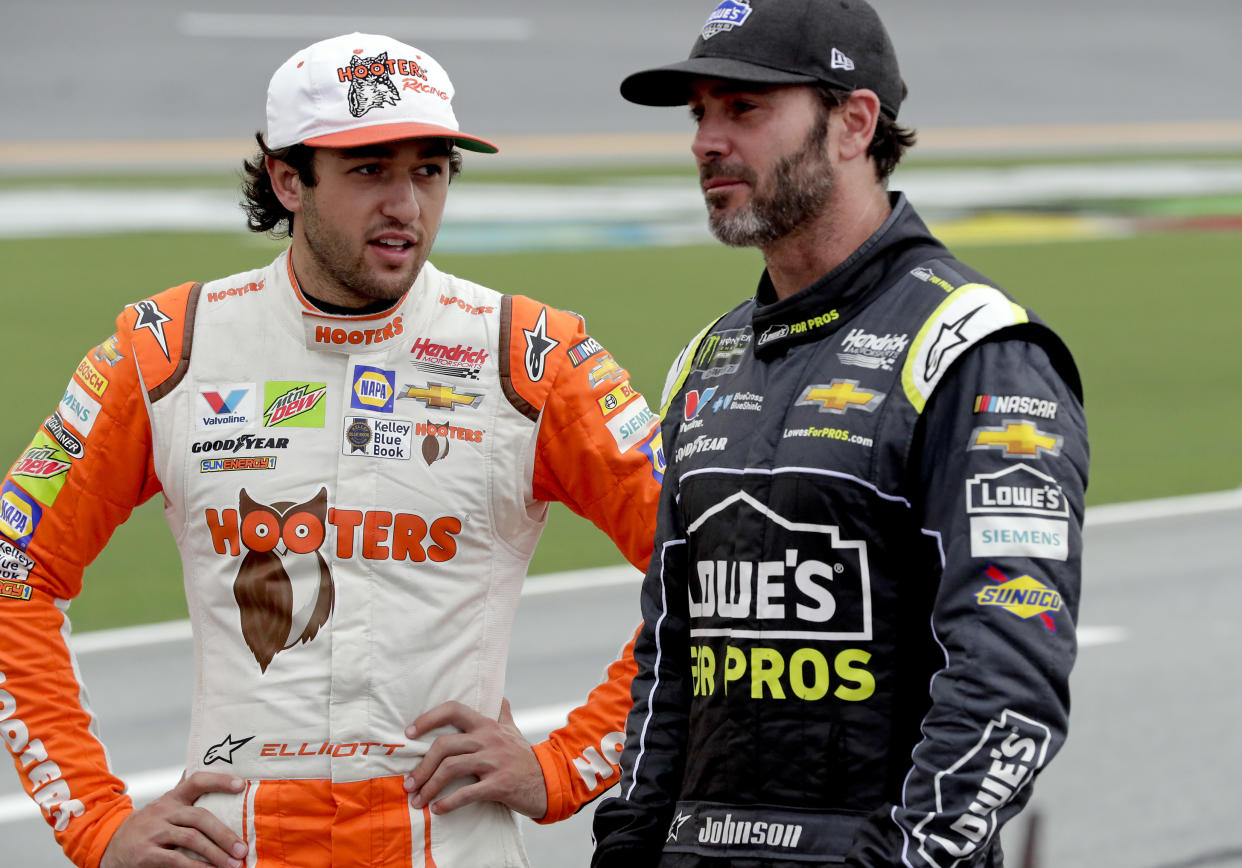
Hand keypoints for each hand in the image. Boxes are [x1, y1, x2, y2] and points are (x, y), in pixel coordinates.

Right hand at [101, 772, 248, 867]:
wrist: (109, 844)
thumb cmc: (148, 825)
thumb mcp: (164, 806)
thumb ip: (185, 792)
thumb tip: (211, 764)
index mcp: (172, 798)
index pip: (196, 781)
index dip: (219, 781)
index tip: (241, 785)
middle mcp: (163, 811)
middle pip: (200, 817)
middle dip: (224, 834)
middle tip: (242, 848)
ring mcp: (153, 832)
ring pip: (191, 839)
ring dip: (216, 853)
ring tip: (233, 864)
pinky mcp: (146, 854)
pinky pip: (176, 860)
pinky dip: (197, 867)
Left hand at [404, 698, 547, 818]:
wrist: (551, 781)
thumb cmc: (525, 757)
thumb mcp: (514, 731)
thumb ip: (503, 714)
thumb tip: (500, 697)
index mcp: (487, 725)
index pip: (453, 710)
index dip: (428, 719)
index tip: (409, 733)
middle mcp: (489, 739)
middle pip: (444, 745)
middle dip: (422, 766)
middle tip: (409, 784)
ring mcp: (494, 762)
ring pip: (451, 768)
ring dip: (429, 787)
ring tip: (417, 800)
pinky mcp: (500, 785)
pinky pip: (467, 793)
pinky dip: (448, 803)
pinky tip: (438, 809)